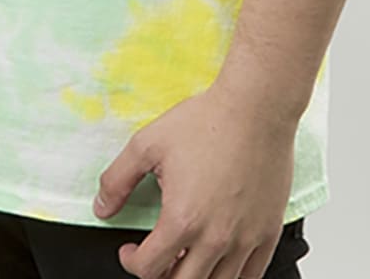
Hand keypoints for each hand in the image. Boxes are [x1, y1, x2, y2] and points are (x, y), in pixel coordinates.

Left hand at [92, 80, 296, 278]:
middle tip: (156, 257)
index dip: (131, 263)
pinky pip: (251, 276)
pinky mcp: (267, 233)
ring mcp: (245, 239)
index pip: (149, 270)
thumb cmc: (208, 121)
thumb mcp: (148, 144)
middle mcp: (215, 238)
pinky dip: (231, 277)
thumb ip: (118, 180)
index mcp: (182, 220)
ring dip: (194, 278)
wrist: (256, 108)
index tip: (131, 252)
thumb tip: (102, 207)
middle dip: (161, 276)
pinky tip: (219, 261)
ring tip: (185, 260)